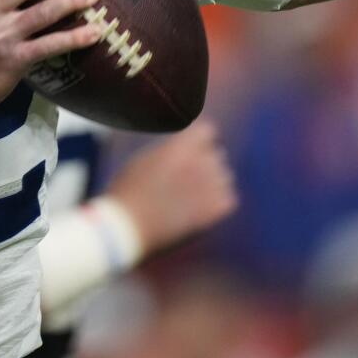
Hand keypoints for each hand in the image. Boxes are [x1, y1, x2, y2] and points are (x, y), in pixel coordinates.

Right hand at [106, 119, 236, 254]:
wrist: (128, 225)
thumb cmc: (129, 190)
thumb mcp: (144, 158)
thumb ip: (171, 150)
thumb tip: (186, 149)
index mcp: (181, 146)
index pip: (208, 131)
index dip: (198, 142)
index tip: (189, 152)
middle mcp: (200, 162)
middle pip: (217, 155)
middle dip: (204, 163)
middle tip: (185, 179)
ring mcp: (210, 186)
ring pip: (224, 177)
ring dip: (211, 183)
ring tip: (190, 196)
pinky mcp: (215, 209)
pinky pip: (229, 199)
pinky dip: (217, 203)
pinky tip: (198, 210)